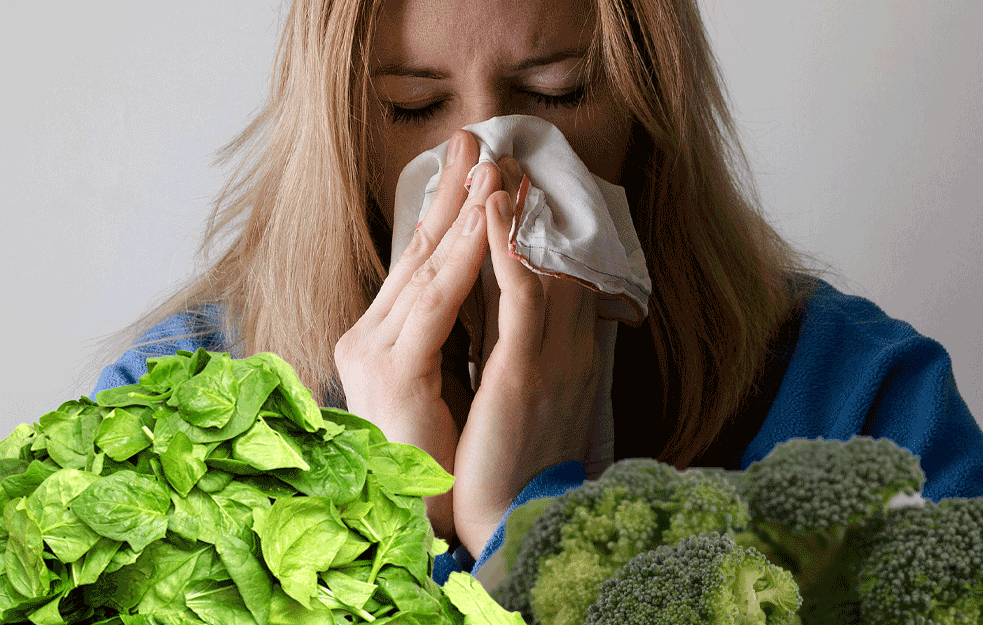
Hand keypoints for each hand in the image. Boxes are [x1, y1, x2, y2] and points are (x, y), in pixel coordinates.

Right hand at [334, 130, 494, 538]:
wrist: (426, 520)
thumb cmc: (442, 454)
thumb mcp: (446, 380)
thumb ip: (453, 334)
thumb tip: (485, 290)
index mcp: (382, 339)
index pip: (416, 266)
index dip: (445, 215)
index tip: (473, 170)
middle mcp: (369, 337)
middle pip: (415, 252)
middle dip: (449, 194)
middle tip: (476, 141)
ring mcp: (375, 351)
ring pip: (425, 267)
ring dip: (462, 212)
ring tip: (490, 165)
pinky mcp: (393, 370)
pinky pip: (436, 301)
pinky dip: (463, 255)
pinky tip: (487, 218)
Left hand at [453, 156, 602, 554]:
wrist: (509, 517)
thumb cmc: (509, 459)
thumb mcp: (521, 392)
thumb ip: (519, 349)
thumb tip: (502, 314)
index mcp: (564, 350)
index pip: (555, 271)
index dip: (536, 226)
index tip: (518, 184)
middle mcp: (566, 344)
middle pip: (549, 255)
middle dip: (525, 202)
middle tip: (506, 149)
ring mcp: (550, 355)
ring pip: (537, 263)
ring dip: (516, 208)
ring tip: (494, 158)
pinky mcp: (525, 371)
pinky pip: (520, 297)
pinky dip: (508, 249)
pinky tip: (494, 207)